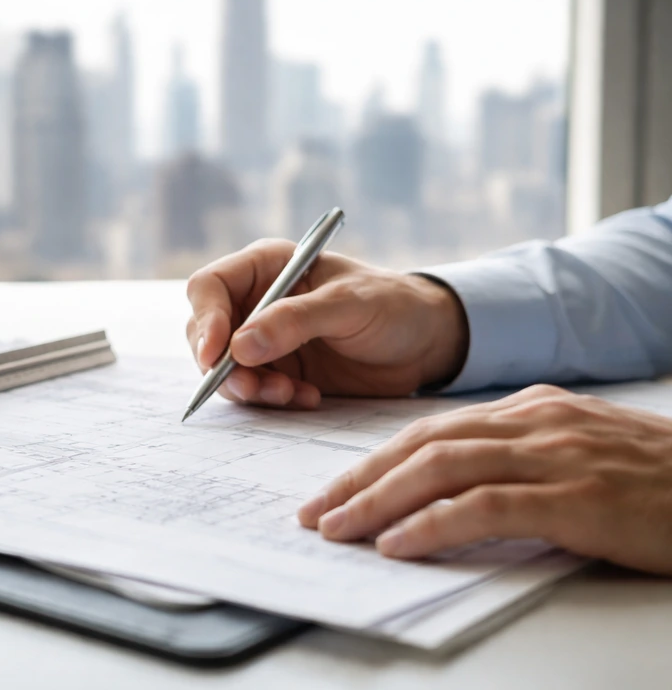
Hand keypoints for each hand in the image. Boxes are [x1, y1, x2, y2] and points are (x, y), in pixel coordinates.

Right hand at [185, 240, 468, 406]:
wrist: (424, 344)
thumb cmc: (392, 306)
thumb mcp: (348, 305)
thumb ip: (295, 321)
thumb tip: (240, 346)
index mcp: (267, 267)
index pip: (210, 288)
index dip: (206, 320)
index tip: (217, 354)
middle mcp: (256, 301)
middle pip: (206, 333)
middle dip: (223, 365)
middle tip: (252, 388)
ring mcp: (264, 339)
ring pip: (225, 368)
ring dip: (249, 388)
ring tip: (290, 393)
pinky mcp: (278, 371)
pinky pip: (253, 391)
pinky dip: (272, 400)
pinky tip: (307, 397)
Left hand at [298, 384, 671, 574]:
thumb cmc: (657, 483)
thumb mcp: (579, 455)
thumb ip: (519, 458)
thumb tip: (450, 489)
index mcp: (531, 409)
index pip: (430, 429)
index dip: (374, 460)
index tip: (335, 489)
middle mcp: (534, 421)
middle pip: (421, 443)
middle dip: (359, 478)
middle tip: (315, 511)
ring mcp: (555, 455)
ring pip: (441, 467)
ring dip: (378, 500)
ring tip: (338, 529)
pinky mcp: (577, 498)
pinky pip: (484, 506)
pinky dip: (432, 523)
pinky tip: (397, 544)